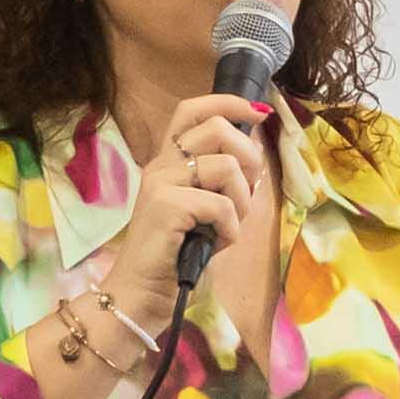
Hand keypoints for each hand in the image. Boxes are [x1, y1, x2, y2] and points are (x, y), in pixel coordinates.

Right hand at [91, 91, 278, 327]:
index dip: (229, 102)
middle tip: (248, 190)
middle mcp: (161, 165)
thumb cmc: (175, 257)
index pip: (192, 109)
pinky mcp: (166, 206)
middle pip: (217, 127)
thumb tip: (255, 158)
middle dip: (249, 156)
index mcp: (167, 162)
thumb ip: (221, 182)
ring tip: (228, 226)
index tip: (259, 114)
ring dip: (242, 200)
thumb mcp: (202, 211)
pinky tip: (217, 244)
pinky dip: (231, 229)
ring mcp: (160, 184)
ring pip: (226, 166)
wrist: (140, 295)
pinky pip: (221, 205)